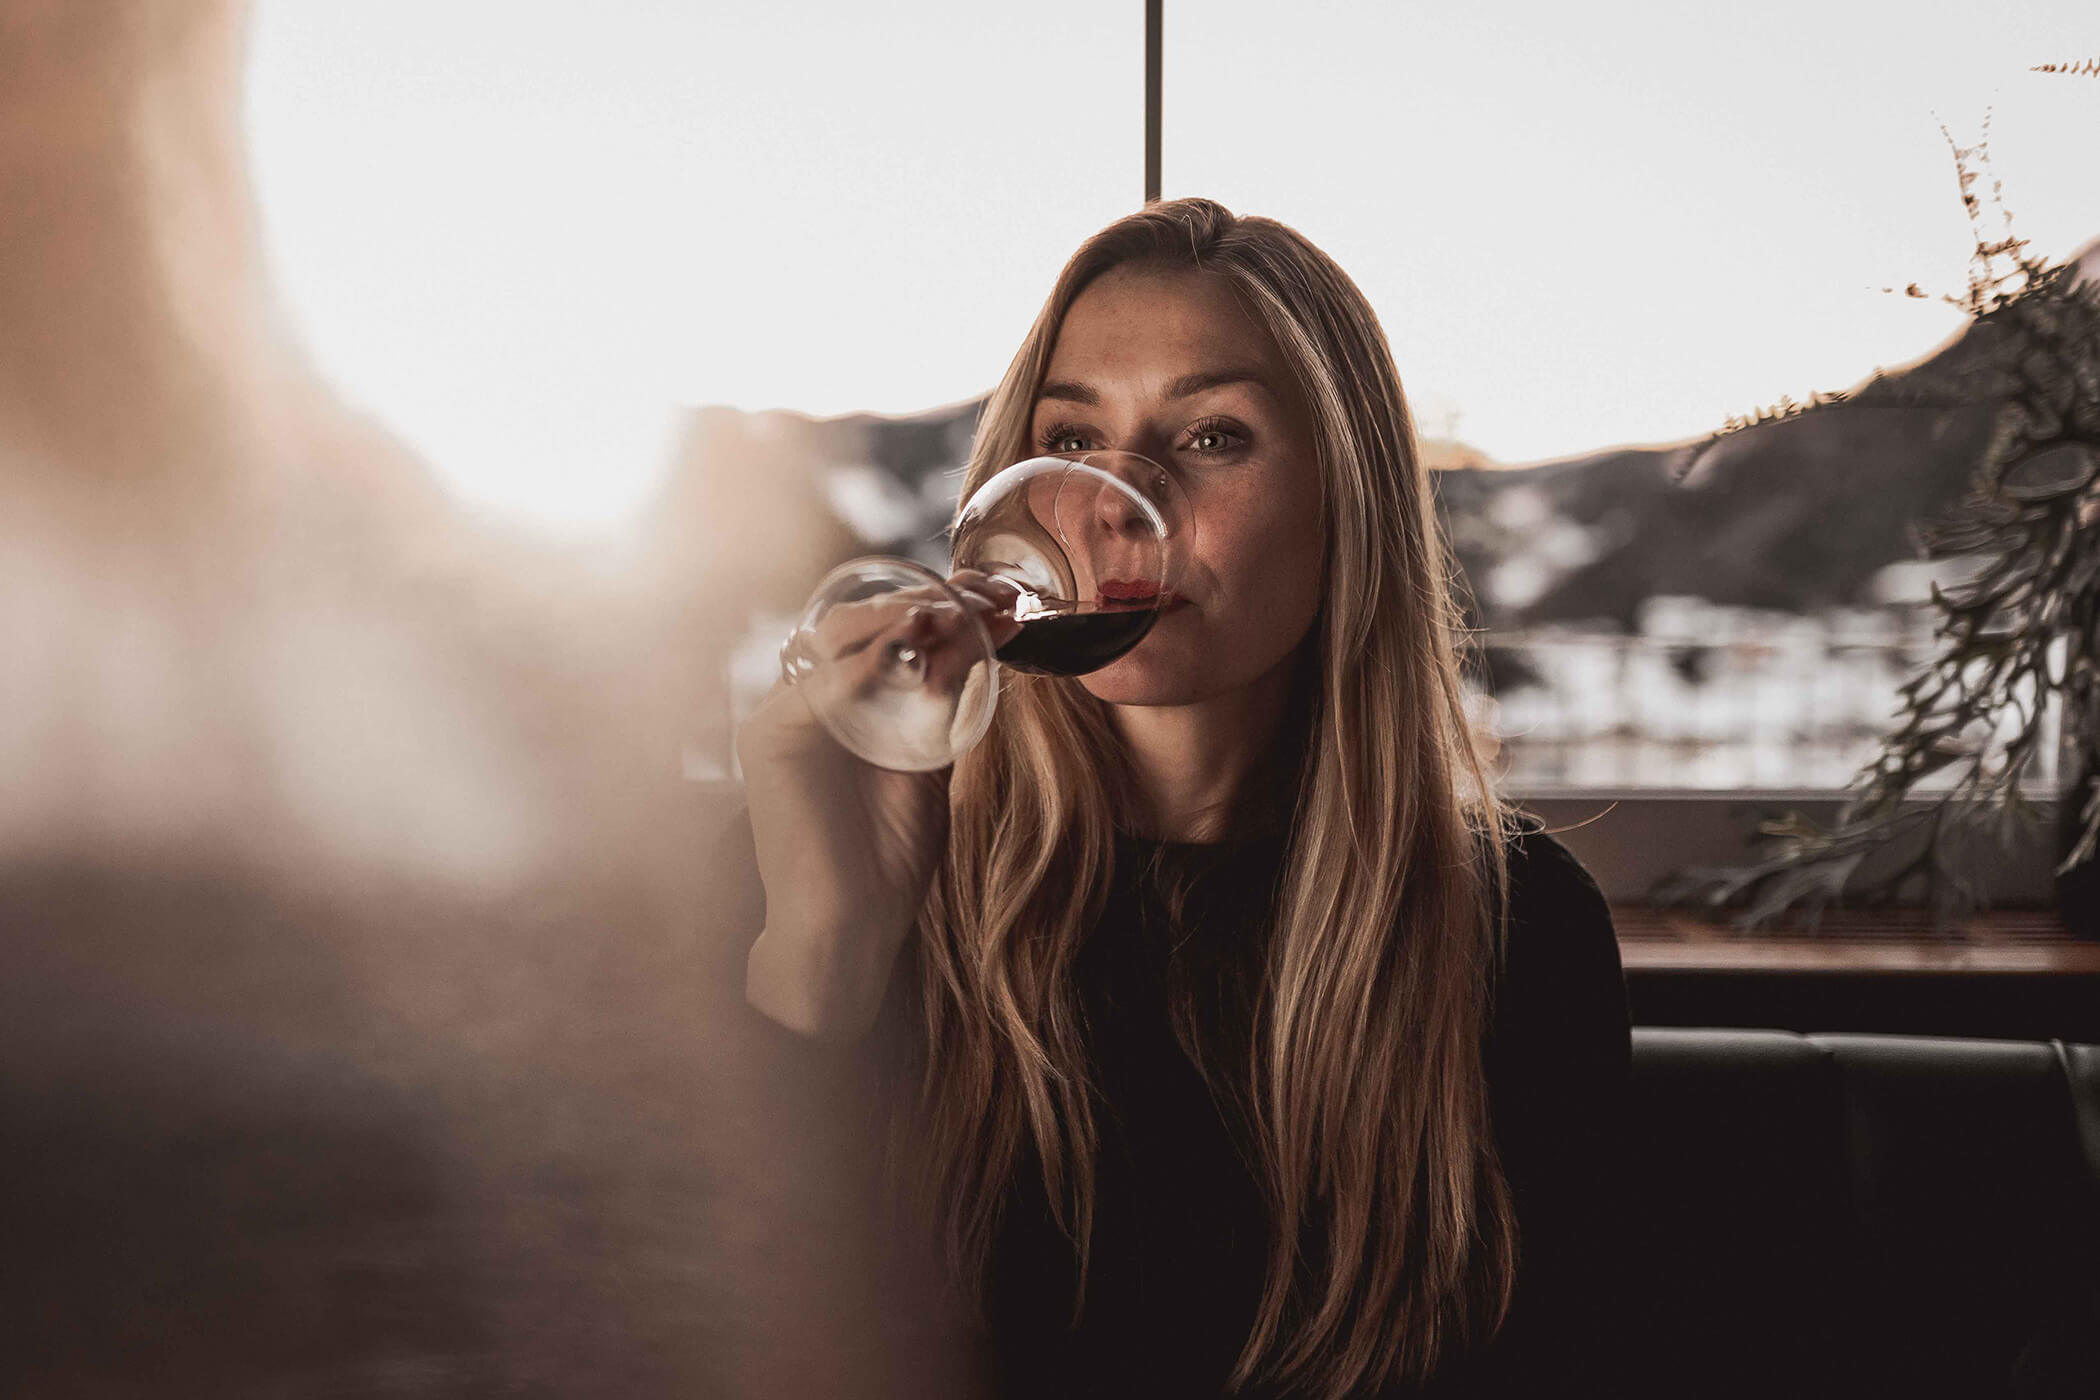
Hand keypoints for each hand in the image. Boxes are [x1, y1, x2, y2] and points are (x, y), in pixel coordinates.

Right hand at [736, 571, 1018, 1038]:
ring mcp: (783, 715)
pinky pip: (822, 682)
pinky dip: (871, 656)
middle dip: (929, 601)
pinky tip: (916, 637)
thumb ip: (942, 710)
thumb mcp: (930, 766)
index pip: (884, 632)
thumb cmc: (889, 858)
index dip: (941, 606)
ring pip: (838, 637)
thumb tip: (980, 645)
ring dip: (902, 616)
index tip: (1004, 600)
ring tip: (957, 609)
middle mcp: (805, 701)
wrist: (852, 927)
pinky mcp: (769, 737)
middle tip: (989, 596)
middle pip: (860, 622)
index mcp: (839, 705)